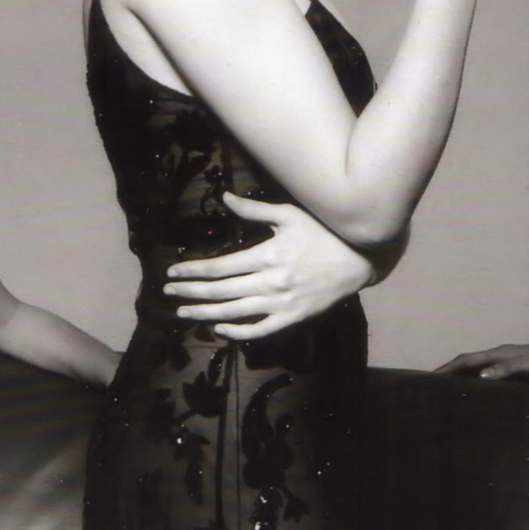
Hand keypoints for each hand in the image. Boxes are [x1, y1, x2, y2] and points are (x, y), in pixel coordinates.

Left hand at [165, 193, 373, 337]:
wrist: (360, 259)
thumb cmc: (323, 232)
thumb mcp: (290, 214)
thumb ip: (255, 210)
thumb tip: (225, 198)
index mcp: (266, 256)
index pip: (219, 267)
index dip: (192, 272)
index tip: (172, 274)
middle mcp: (270, 283)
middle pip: (221, 292)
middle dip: (190, 293)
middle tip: (168, 293)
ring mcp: (281, 303)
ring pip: (234, 312)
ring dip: (205, 314)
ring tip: (182, 313)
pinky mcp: (293, 318)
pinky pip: (260, 329)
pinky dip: (238, 331)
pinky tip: (220, 328)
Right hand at [435, 343, 528, 380]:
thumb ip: (507, 368)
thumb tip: (482, 374)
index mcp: (500, 353)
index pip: (466, 359)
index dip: (447, 367)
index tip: (430, 376)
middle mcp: (501, 355)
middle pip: (468, 361)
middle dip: (449, 370)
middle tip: (432, 383)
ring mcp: (507, 360)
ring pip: (478, 367)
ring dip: (461, 375)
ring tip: (448, 388)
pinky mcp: (514, 368)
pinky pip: (487, 373)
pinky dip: (475, 379)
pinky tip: (475, 389)